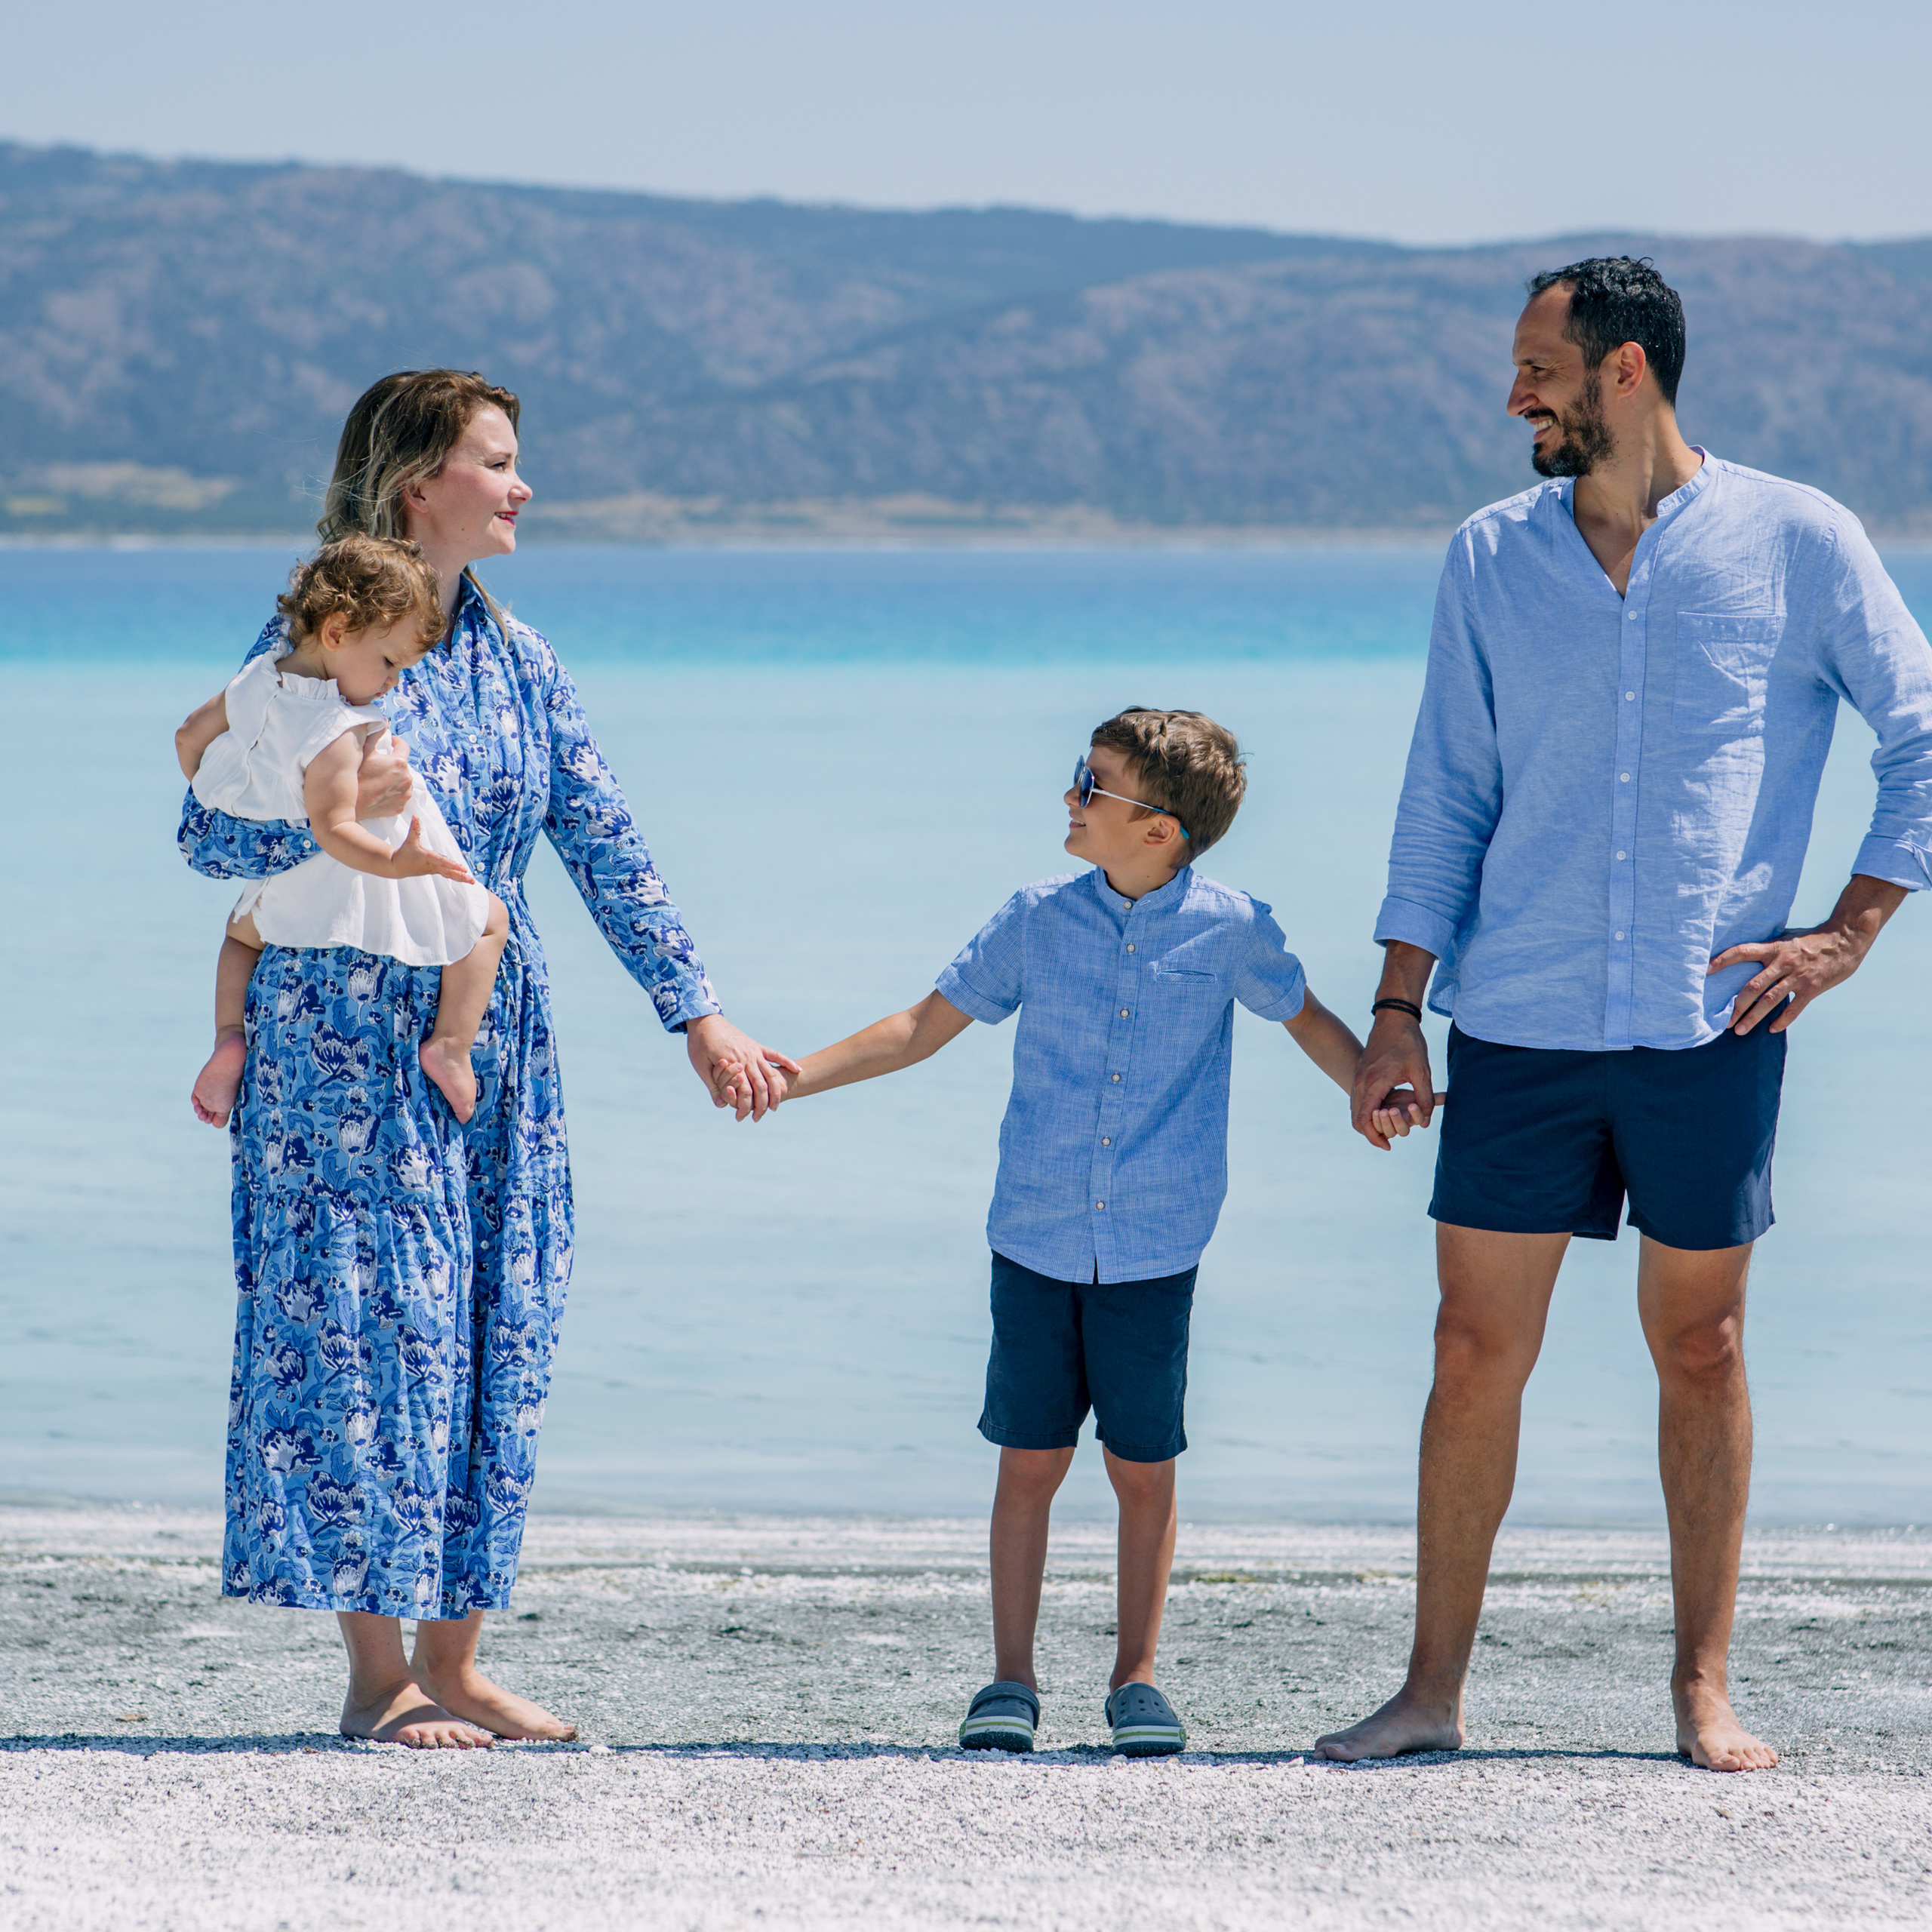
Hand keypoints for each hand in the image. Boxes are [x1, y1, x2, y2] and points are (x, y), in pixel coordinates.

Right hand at [355, 732, 413, 820]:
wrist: (349, 806)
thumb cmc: (355, 776)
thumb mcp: (363, 751)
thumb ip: (375, 735)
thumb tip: (384, 722)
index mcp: (399, 763)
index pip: (404, 746)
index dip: (396, 742)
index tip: (390, 743)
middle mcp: (407, 779)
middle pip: (403, 765)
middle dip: (393, 762)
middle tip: (379, 763)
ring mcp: (405, 794)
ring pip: (403, 780)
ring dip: (395, 777)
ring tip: (380, 778)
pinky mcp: (400, 806)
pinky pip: (400, 795)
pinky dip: (394, 791)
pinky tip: (381, 790)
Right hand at [387, 818, 475, 884]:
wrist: (396, 867)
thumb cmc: (404, 853)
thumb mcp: (410, 840)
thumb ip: (414, 828)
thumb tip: (415, 816)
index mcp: (428, 858)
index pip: (442, 862)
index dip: (453, 865)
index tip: (463, 869)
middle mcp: (432, 866)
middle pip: (449, 871)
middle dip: (460, 875)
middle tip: (472, 879)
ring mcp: (433, 870)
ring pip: (449, 874)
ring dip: (460, 878)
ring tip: (472, 881)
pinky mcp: (433, 871)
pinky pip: (447, 874)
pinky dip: (455, 876)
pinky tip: (464, 879)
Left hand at [685, 1014, 802, 1122]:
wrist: (705, 1020)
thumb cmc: (699, 1043)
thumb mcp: (700, 1065)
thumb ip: (712, 1085)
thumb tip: (720, 1105)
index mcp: (732, 1063)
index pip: (744, 1090)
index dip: (744, 1106)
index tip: (742, 1117)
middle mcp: (746, 1058)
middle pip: (761, 1085)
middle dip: (762, 1105)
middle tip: (759, 1118)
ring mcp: (754, 1051)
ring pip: (771, 1074)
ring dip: (776, 1091)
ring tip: (775, 1106)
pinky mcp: (756, 1046)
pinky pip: (775, 1054)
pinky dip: (787, 1062)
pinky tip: (797, 1070)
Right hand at [1351, 1014, 1435, 1150]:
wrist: (1393, 1017)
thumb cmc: (1408, 1042)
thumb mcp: (1421, 1070)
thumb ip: (1424, 1098)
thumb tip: (1425, 1121)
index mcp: (1373, 1083)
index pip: (1364, 1120)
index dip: (1374, 1137)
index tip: (1387, 1147)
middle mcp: (1360, 1082)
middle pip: (1356, 1119)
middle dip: (1371, 1133)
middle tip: (1388, 1141)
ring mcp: (1358, 1077)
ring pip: (1356, 1109)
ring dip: (1369, 1121)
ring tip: (1387, 1129)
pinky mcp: (1360, 1072)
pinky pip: (1358, 1099)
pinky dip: (1367, 1110)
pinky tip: (1384, 1111)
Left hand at [1711, 926, 1873, 1033]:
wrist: (1846, 939)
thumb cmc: (1812, 940)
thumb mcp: (1787, 940)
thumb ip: (1768, 950)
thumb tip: (1745, 958)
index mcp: (1774, 948)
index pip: (1742, 952)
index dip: (1723, 960)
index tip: (1706, 971)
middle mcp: (1783, 962)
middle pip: (1752, 986)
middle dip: (1736, 1006)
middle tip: (1723, 1021)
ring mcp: (1798, 977)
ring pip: (1769, 1001)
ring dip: (1753, 1018)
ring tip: (1739, 1030)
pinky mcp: (1812, 988)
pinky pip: (1793, 1009)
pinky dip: (1782, 1021)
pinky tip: (1771, 1029)